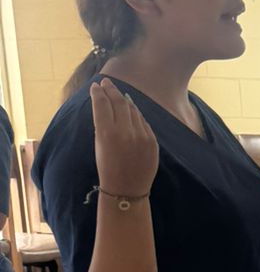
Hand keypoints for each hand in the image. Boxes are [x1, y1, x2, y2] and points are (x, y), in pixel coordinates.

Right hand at [90, 79, 158, 197]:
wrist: (127, 189)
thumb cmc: (107, 168)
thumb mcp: (99, 145)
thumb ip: (103, 124)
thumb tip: (106, 104)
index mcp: (107, 133)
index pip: (102, 104)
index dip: (98, 93)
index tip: (95, 86)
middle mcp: (125, 132)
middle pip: (119, 102)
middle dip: (111, 90)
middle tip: (106, 83)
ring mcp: (141, 135)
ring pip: (132, 110)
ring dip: (124, 99)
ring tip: (117, 93)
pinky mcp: (152, 140)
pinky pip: (143, 121)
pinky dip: (135, 113)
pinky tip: (131, 108)